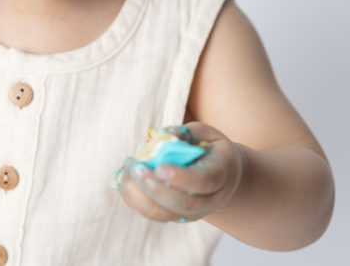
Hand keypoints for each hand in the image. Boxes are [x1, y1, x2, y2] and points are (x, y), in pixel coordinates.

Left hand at [115, 122, 243, 222]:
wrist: (223, 177)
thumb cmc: (210, 149)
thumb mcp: (206, 133)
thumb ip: (185, 132)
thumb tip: (162, 135)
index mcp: (221, 174)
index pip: (203, 181)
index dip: (181, 177)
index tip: (159, 167)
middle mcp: (210, 200)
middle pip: (183, 204)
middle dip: (155, 188)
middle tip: (135, 168)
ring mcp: (194, 213)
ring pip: (165, 215)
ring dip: (140, 196)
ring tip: (126, 171)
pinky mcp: (176, 217)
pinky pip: (154, 214)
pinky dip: (135, 200)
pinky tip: (125, 180)